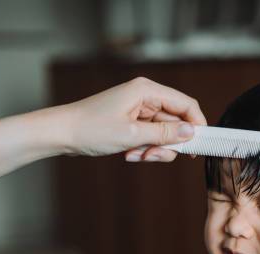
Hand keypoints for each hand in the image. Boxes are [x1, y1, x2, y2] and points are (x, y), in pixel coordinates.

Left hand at [59, 77, 206, 160]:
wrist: (60, 133)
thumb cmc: (91, 128)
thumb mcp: (132, 134)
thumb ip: (165, 134)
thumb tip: (191, 133)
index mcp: (147, 91)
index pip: (186, 104)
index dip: (197, 125)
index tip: (198, 146)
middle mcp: (145, 97)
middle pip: (176, 122)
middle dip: (167, 144)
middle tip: (152, 156)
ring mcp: (139, 110)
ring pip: (163, 134)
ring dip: (154, 150)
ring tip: (135, 155)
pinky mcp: (132, 122)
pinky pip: (151, 137)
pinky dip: (144, 149)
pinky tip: (129, 154)